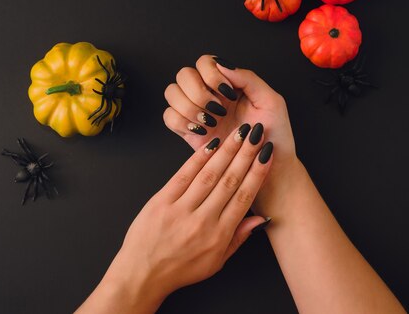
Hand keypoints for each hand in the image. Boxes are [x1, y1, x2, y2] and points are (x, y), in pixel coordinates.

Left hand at [76, 125, 273, 313]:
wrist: (141, 275)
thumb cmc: (180, 269)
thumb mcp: (217, 262)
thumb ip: (239, 237)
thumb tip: (261, 218)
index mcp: (219, 235)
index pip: (243, 197)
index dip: (257, 173)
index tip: (267, 153)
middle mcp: (202, 220)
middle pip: (229, 180)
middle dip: (246, 155)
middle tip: (256, 134)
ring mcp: (180, 210)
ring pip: (209, 174)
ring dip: (227, 151)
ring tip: (239, 133)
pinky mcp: (161, 201)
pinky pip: (183, 175)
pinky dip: (198, 158)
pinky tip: (211, 144)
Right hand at [163, 55, 300, 215]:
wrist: (270, 168)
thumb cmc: (276, 135)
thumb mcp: (271, 101)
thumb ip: (249, 78)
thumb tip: (222, 65)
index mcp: (229, 83)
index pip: (205, 62)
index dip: (211, 74)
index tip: (229, 93)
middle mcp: (210, 94)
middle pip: (184, 74)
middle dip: (198, 91)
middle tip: (219, 110)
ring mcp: (198, 112)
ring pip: (172, 93)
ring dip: (189, 105)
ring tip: (211, 122)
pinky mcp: (189, 132)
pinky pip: (169, 117)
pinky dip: (182, 121)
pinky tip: (203, 131)